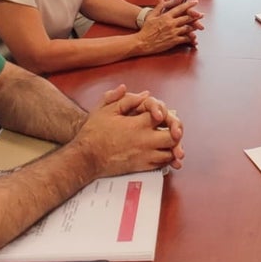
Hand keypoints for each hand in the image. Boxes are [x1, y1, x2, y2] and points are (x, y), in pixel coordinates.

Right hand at [70, 85, 185, 175]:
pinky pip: (161, 164)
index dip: (165, 113)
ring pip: (170, 153)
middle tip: (171, 129)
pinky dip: (165, 158)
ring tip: (167, 141)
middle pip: (173, 137)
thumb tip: (144, 94)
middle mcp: (145, 141)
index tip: (160, 115)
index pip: (164, 116)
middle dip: (175, 132)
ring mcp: (144, 155)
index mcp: (138, 124)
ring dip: (171, 146)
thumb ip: (127, 99)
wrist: (85, 157)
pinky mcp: (141, 167)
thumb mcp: (107, 110)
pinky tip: (161, 152)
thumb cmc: (94, 133)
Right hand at [137, 0, 202, 52]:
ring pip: (188, 28)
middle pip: (187, 18)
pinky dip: (191, 38)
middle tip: (201, 14)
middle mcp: (171, 23)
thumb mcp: (151, 16)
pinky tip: (193, 37)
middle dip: (196, 16)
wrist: (142, 42)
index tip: (195, 2)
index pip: (180, 8)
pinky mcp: (173, 41)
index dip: (189, 5)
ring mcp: (173, 32)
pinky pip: (185, 38)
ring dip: (194, 27)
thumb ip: (159, 7)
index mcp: (166, 16)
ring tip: (199, 26)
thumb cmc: (146, 29)